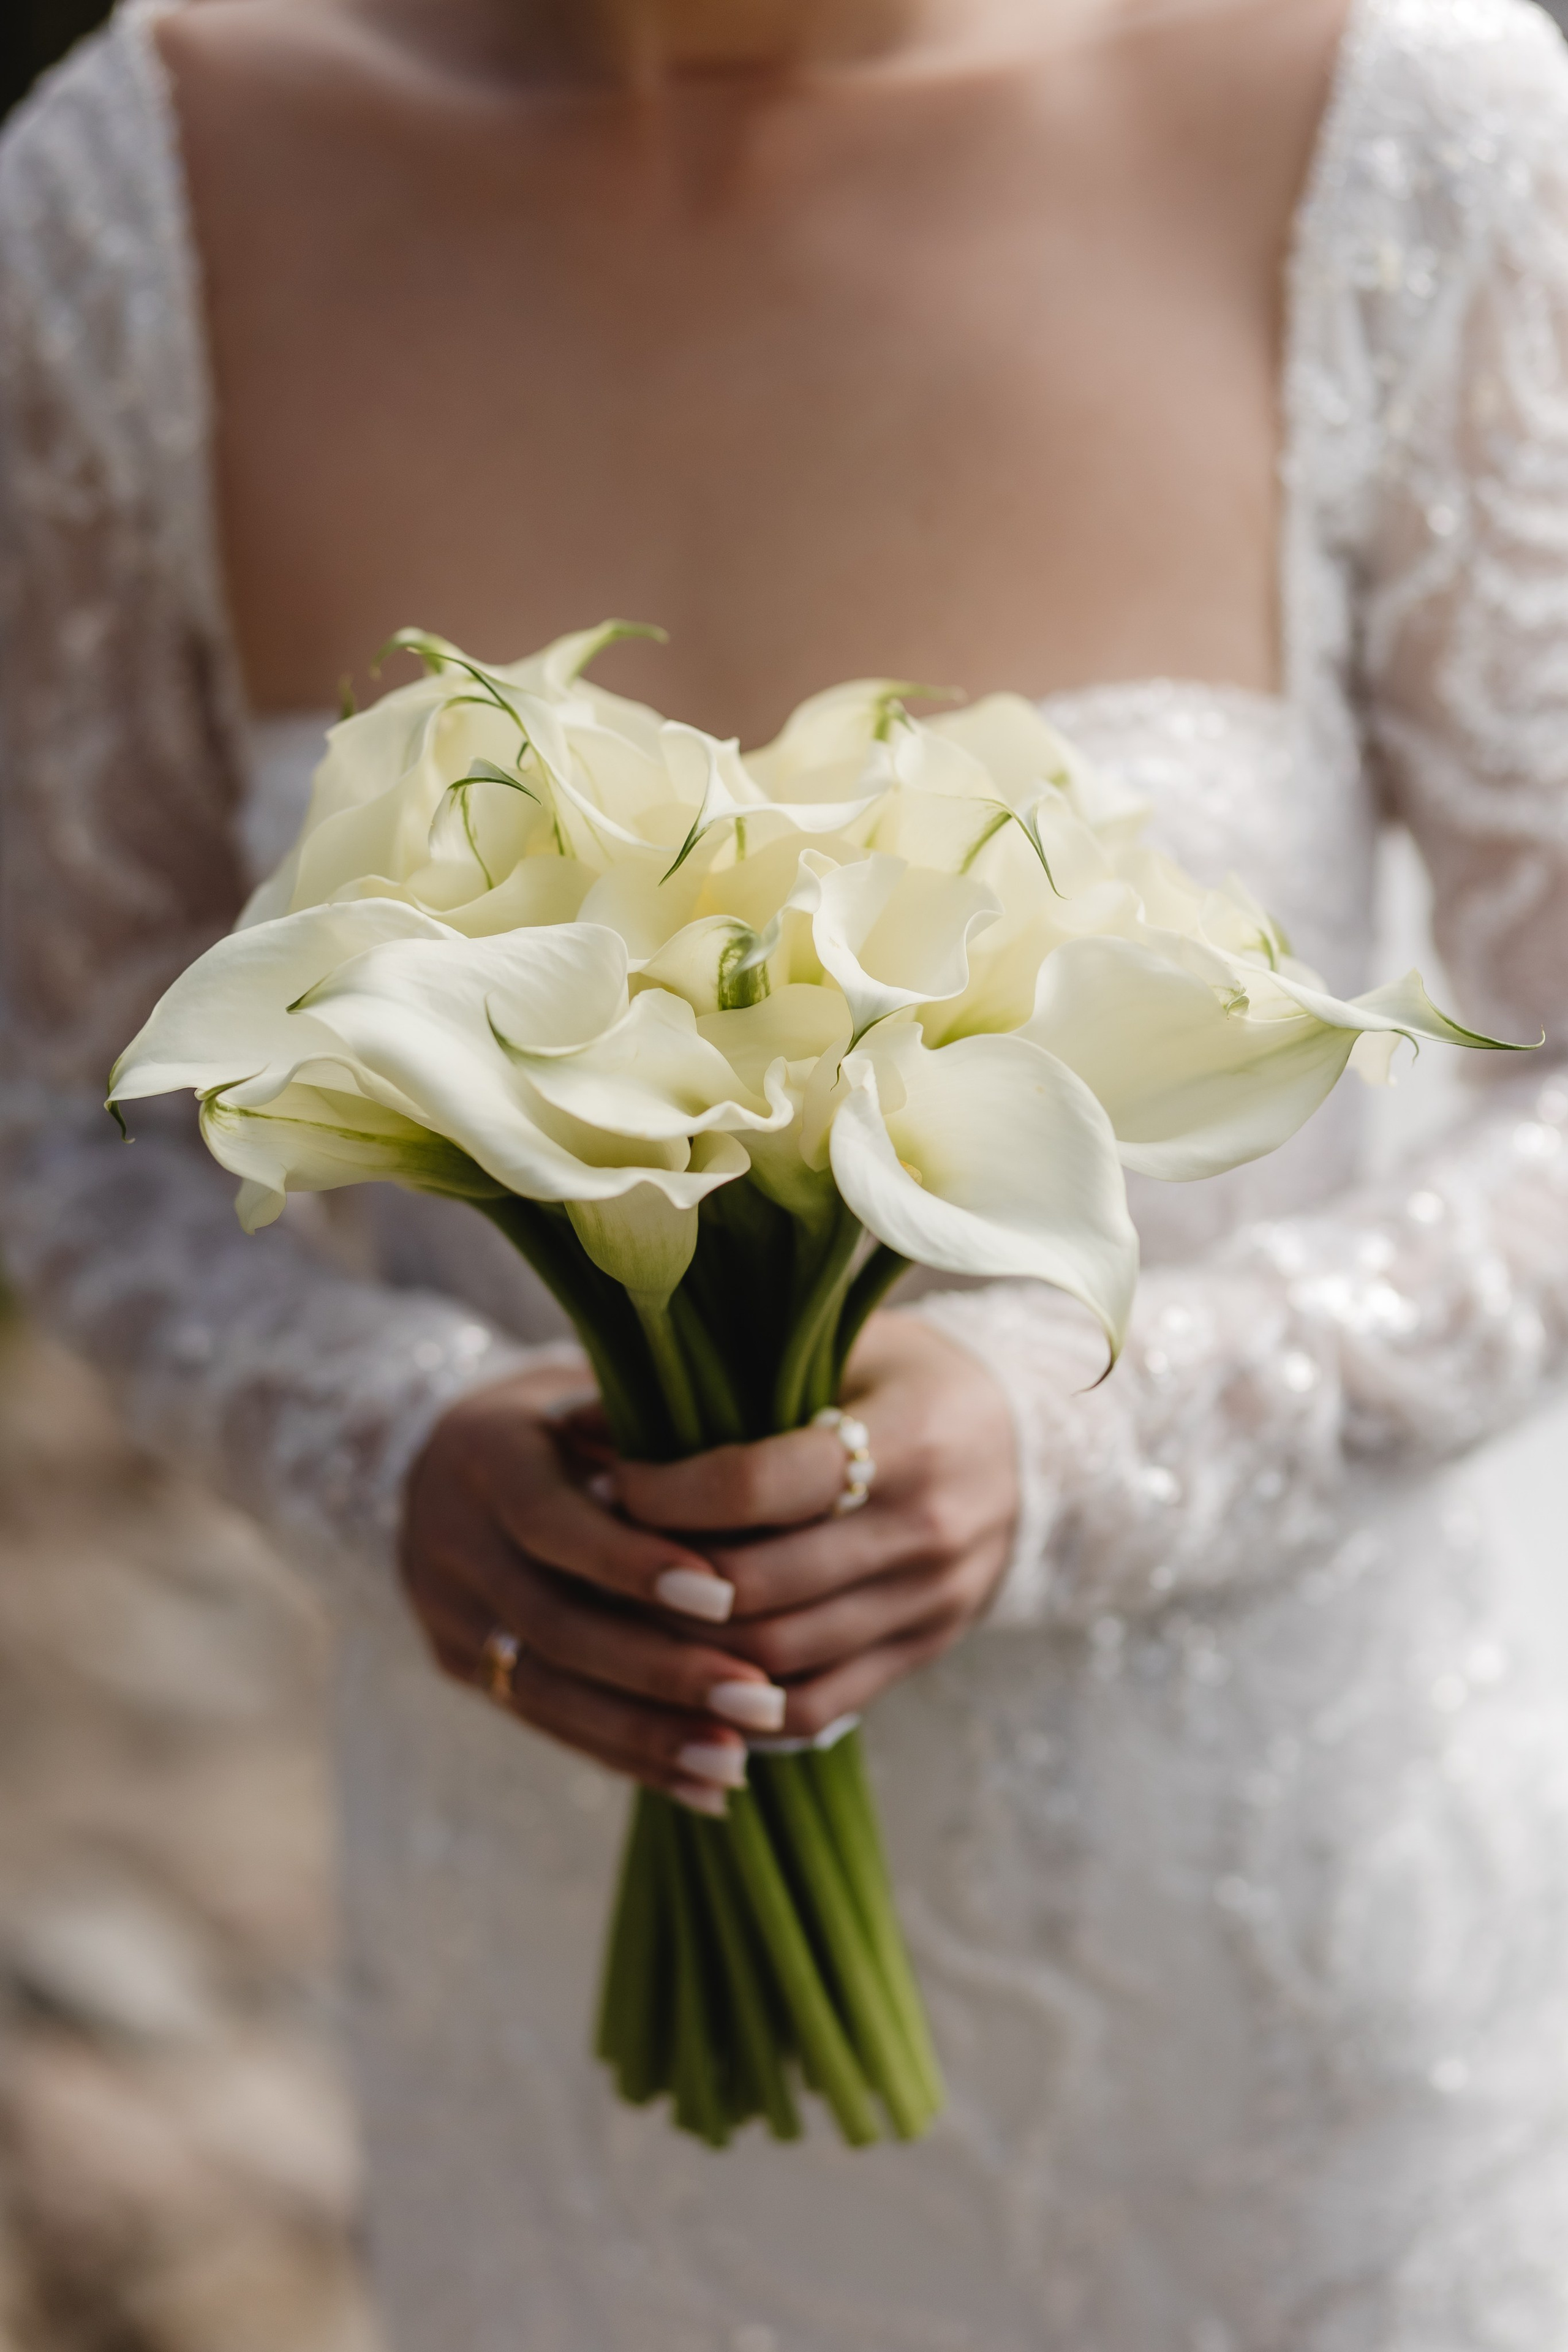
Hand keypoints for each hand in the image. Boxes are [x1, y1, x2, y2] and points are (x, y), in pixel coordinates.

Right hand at [399, 1358, 785, 1816]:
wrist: (440, 1452)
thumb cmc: (563, 1412)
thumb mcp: (594, 1394)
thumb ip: (650, 1435)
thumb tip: (754, 1476)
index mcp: (485, 1456)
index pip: (552, 1521)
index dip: (631, 1563)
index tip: (723, 1595)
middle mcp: (452, 1538)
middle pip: (553, 1622)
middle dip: (660, 1669)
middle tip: (756, 1698)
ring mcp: (447, 1610)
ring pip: (547, 1689)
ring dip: (648, 1733)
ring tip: (736, 1763)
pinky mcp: (458, 1664)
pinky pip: (546, 1721)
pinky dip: (627, 1756)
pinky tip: (701, 1785)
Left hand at [606, 1312, 1017, 1739]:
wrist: (1025, 1443)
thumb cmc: (902, 1376)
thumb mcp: (836, 1345)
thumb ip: (722, 1380)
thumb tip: (572, 1420)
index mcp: (908, 1435)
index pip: (763, 1484)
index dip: (670, 1493)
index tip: (614, 1481)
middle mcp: (928, 1527)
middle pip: (762, 1585)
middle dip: (663, 1580)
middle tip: (600, 1556)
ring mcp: (932, 1601)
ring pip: (780, 1656)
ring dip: (688, 1647)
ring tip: (627, 1613)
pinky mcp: (923, 1650)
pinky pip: (818, 1707)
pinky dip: (742, 1705)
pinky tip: (686, 1672)